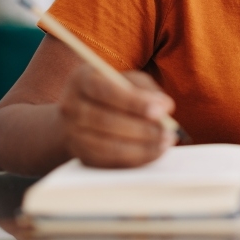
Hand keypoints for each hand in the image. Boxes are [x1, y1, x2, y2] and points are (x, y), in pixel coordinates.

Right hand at [58, 64, 176, 167]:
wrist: (78, 112)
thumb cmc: (109, 91)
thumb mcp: (123, 79)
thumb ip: (144, 87)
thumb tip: (165, 106)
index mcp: (81, 80)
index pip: (107, 91)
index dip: (134, 102)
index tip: (161, 110)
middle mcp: (70, 106)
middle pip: (105, 121)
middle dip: (141, 128)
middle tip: (168, 132)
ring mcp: (72, 133)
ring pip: (107, 145)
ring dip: (141, 147)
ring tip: (165, 143)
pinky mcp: (80, 154)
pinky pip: (108, 161)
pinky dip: (134, 159)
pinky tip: (153, 153)